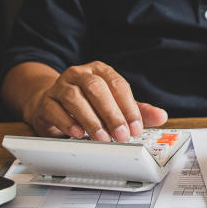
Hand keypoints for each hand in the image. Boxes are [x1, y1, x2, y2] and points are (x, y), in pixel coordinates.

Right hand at [23, 61, 167, 141]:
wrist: (51, 103)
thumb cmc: (88, 103)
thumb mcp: (115, 105)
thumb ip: (137, 110)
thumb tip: (160, 116)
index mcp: (100, 70)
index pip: (117, 85)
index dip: (128, 107)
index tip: (136, 128)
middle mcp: (79, 73)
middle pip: (96, 88)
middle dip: (111, 113)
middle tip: (121, 135)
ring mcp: (60, 86)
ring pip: (74, 97)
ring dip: (90, 119)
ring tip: (102, 137)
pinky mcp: (46, 101)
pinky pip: (55, 109)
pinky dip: (68, 123)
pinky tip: (79, 134)